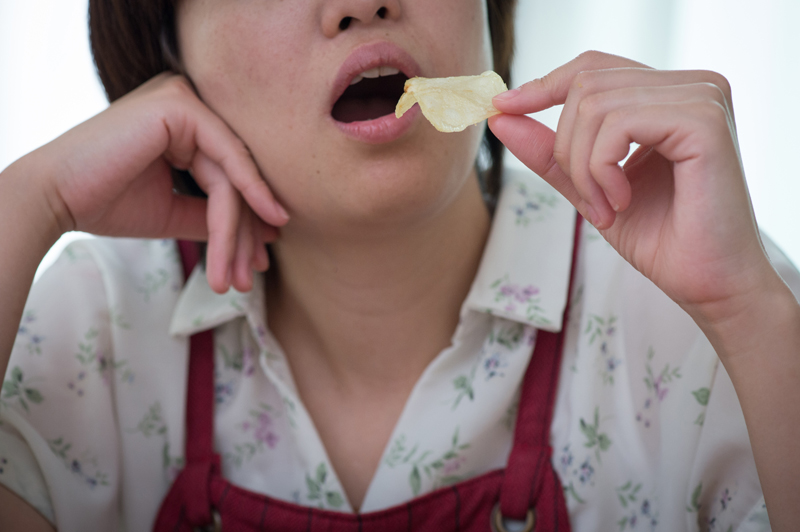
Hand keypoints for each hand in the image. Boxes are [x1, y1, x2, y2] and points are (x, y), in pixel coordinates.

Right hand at [23, 73, 287, 292]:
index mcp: (186, 123)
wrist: (54, 198)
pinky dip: (244, 200)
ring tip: (239, 276)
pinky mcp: (180, 105)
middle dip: (245, 233)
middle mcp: (188, 103)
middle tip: (250, 277)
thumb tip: (268, 232)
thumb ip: (217, 216)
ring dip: (239, 231)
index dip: (246, 224)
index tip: (258, 263)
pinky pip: (227, 159)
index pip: (229, 176)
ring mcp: (184, 99)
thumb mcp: (176, 212)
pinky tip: (259, 233)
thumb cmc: (107, 203)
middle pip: (235, 176)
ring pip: (232, 175)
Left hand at [488, 51, 776, 330]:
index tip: (501, 109)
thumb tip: (500, 115)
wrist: (706, 284)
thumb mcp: (588, 187)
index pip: (593, 68)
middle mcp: (690, 86)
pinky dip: (602, 168)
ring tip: (607, 208)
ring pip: (595, 104)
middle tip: (588, 202)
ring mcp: (701, 97)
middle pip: (586, 85)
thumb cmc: (660, 238)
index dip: (543, 86)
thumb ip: (548, 151)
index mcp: (667, 95)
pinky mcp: (704, 119)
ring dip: (584, 167)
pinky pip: (618, 123)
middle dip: (567, 149)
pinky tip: (621, 201)